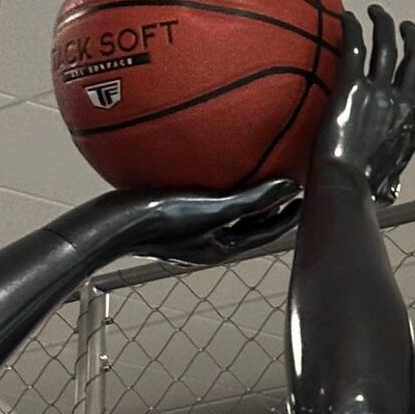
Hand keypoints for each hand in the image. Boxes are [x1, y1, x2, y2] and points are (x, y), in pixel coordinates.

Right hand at [131, 179, 301, 267]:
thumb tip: (291, 187)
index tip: (304, 197)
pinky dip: (211, 186)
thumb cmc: (161, 221)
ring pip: (223, 213)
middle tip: (287, 188)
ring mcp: (186, 232)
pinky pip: (199, 200)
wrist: (110, 223)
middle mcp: (205, 243)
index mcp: (220, 248)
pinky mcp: (167, 217)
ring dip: (241, 197)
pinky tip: (203, 165)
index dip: (287, 215)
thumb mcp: (214, 209)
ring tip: (253, 175)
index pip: (264, 232)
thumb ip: (254, 199)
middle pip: (246, 224)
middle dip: (268, 207)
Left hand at [314, 5, 414, 202]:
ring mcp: (380, 93)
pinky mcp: (353, 87)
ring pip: (388, 45)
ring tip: (376, 11)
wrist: (346, 185)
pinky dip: (354, 27)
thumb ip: (390, 181)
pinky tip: (346, 16)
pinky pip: (356, 48)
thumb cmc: (363, 192)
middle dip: (412, 36)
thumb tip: (389, 195)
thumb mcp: (388, 185)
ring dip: (385, 22)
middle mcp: (403, 103)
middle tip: (403, 25)